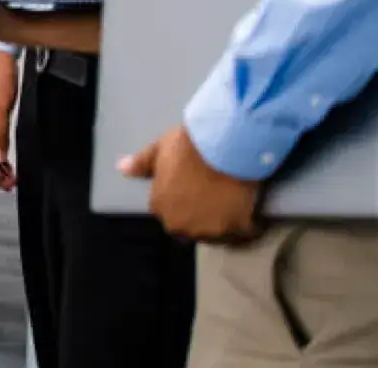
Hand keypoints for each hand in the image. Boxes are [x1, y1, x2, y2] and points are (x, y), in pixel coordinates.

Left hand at [119, 125, 260, 243]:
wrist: (222, 142)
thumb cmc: (187, 145)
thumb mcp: (159, 150)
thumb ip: (141, 163)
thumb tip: (121, 168)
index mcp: (160, 208)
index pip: (171, 214)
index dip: (186, 203)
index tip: (197, 192)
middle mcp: (181, 225)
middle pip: (194, 228)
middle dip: (203, 218)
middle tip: (218, 199)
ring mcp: (209, 230)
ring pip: (219, 234)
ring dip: (226, 226)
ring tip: (237, 207)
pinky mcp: (237, 228)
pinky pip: (245, 233)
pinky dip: (251, 226)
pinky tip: (255, 215)